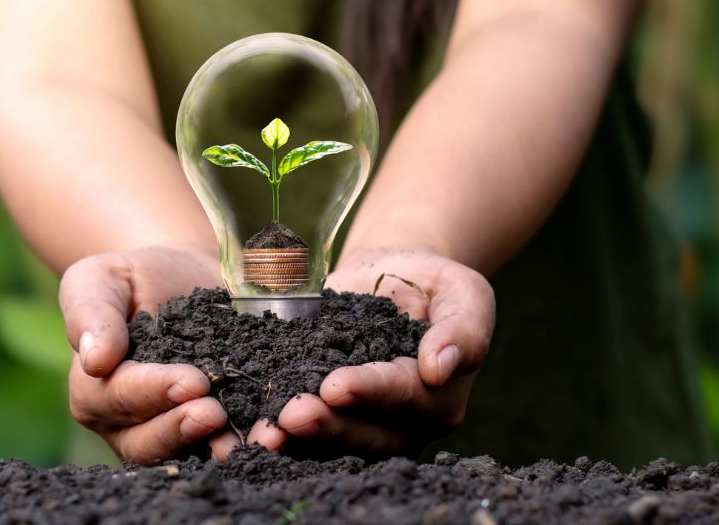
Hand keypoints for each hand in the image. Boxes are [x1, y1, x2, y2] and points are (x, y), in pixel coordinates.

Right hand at [60, 246, 239, 463]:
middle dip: (182, 428)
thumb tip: (94, 360)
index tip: (191, 380)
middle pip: (148, 440)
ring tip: (247, 438)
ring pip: (188, 452)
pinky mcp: (214, 428)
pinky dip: (250, 440)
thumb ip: (89, 313)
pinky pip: (225, 442)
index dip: (154, 391)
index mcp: (96, 391)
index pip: (120, 398)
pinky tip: (273, 433)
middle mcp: (130, 423)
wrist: (184, 275)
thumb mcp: (99, 279)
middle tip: (215, 413)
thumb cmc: (133, 277)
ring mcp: (172, 430)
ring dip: (218, 448)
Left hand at [248, 247, 494, 456]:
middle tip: (292, 414)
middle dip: (329, 425)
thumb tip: (439, 368)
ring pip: (336, 443)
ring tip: (268, 430)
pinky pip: (309, 436)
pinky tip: (254, 432)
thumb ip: (463, 329)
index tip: (336, 385)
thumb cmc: (432, 281)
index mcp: (441, 396)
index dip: (371, 391)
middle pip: (370, 434)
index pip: (405, 397)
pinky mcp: (333, 419)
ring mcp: (367, 427)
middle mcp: (405, 423)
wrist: (393, 275)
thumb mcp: (462, 291)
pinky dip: (282, 436)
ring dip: (300, 439)